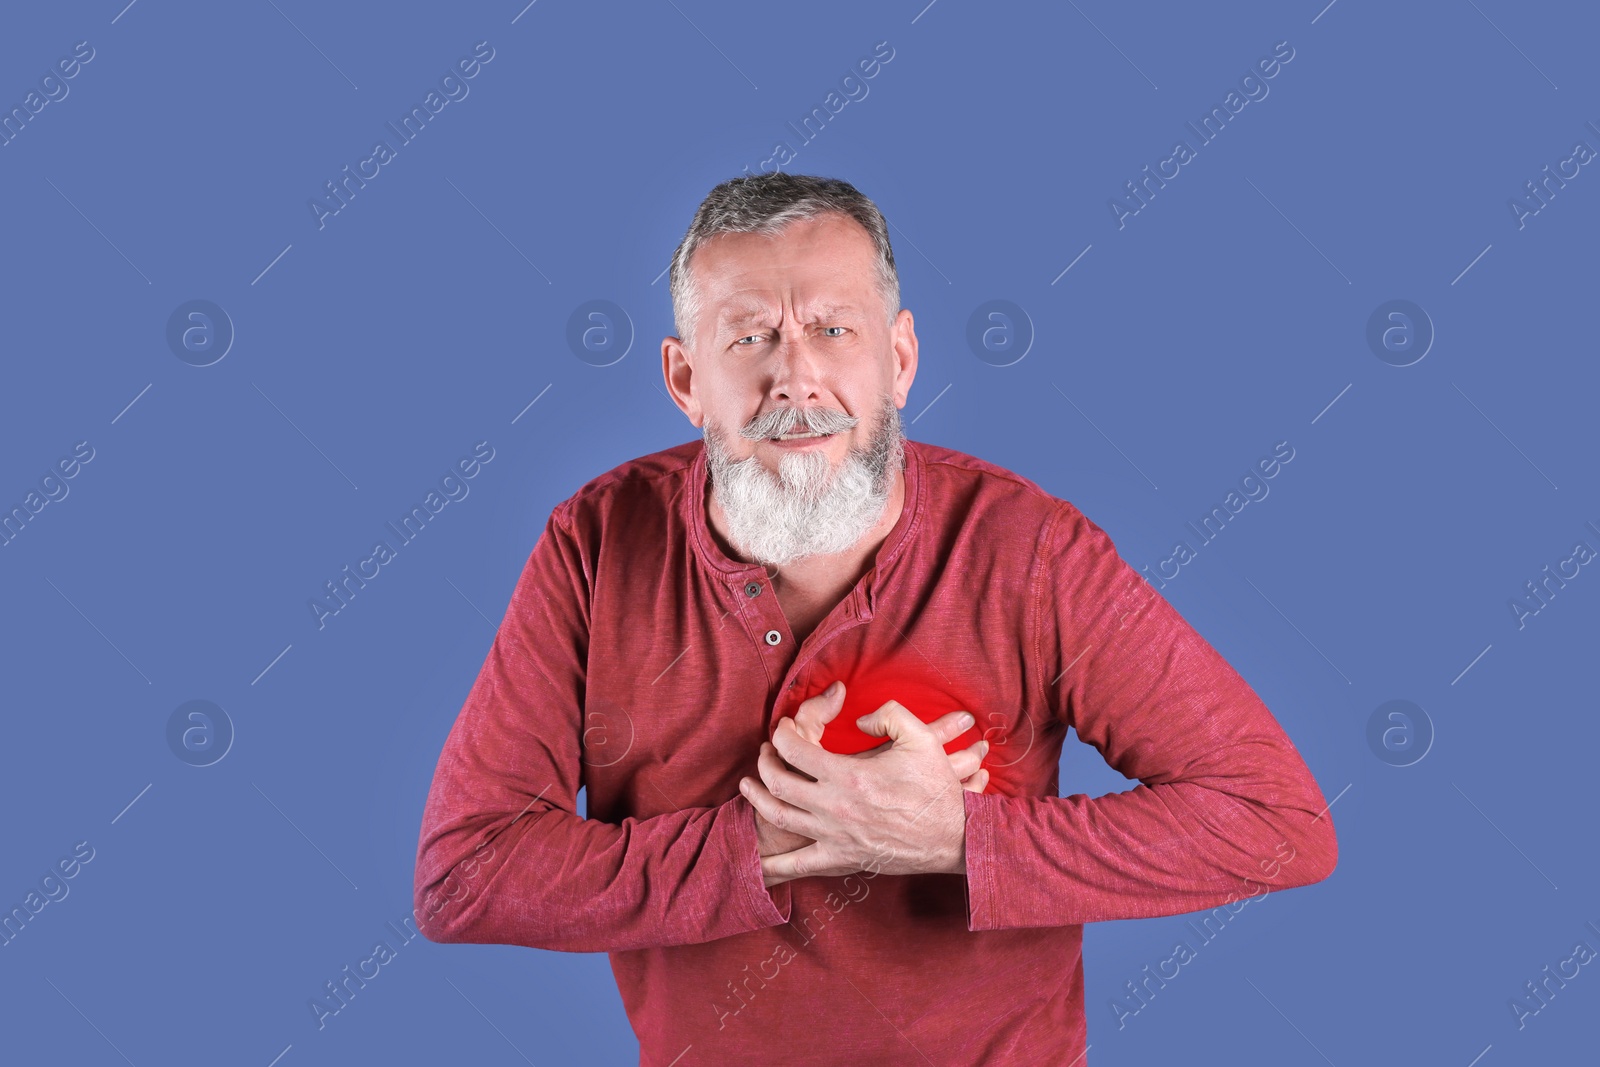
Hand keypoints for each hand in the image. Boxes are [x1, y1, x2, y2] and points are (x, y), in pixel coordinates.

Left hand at [740, 688, 979, 886]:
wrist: (955, 836)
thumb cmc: (937, 788)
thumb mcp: (919, 737)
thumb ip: (886, 715)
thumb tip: (858, 719)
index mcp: (850, 776)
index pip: (794, 750)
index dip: (781, 733)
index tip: (783, 727)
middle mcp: (835, 808)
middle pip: (778, 781)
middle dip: (765, 761)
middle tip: (766, 751)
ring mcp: (835, 836)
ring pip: (780, 817)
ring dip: (758, 798)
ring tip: (749, 784)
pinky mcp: (842, 859)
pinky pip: (799, 864)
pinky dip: (773, 865)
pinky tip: (755, 862)